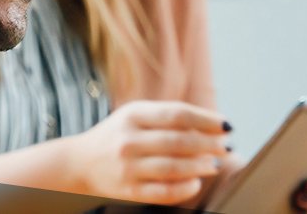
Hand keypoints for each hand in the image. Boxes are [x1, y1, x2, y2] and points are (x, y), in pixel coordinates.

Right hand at [69, 100, 230, 204]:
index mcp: (134, 115)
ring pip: (173, 168)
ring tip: (215, 164)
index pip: (178, 114)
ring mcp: (128, 167)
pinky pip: (163, 192)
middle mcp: (129, 140)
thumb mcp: (136, 115)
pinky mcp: (129, 190)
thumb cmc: (119, 135)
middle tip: (226, 147)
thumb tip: (212, 126)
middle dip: (209, 145)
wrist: (79, 163)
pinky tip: (196, 183)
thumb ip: (169, 117)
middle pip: (178, 141)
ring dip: (200, 167)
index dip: (207, 120)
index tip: (227, 126)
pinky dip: (184, 189)